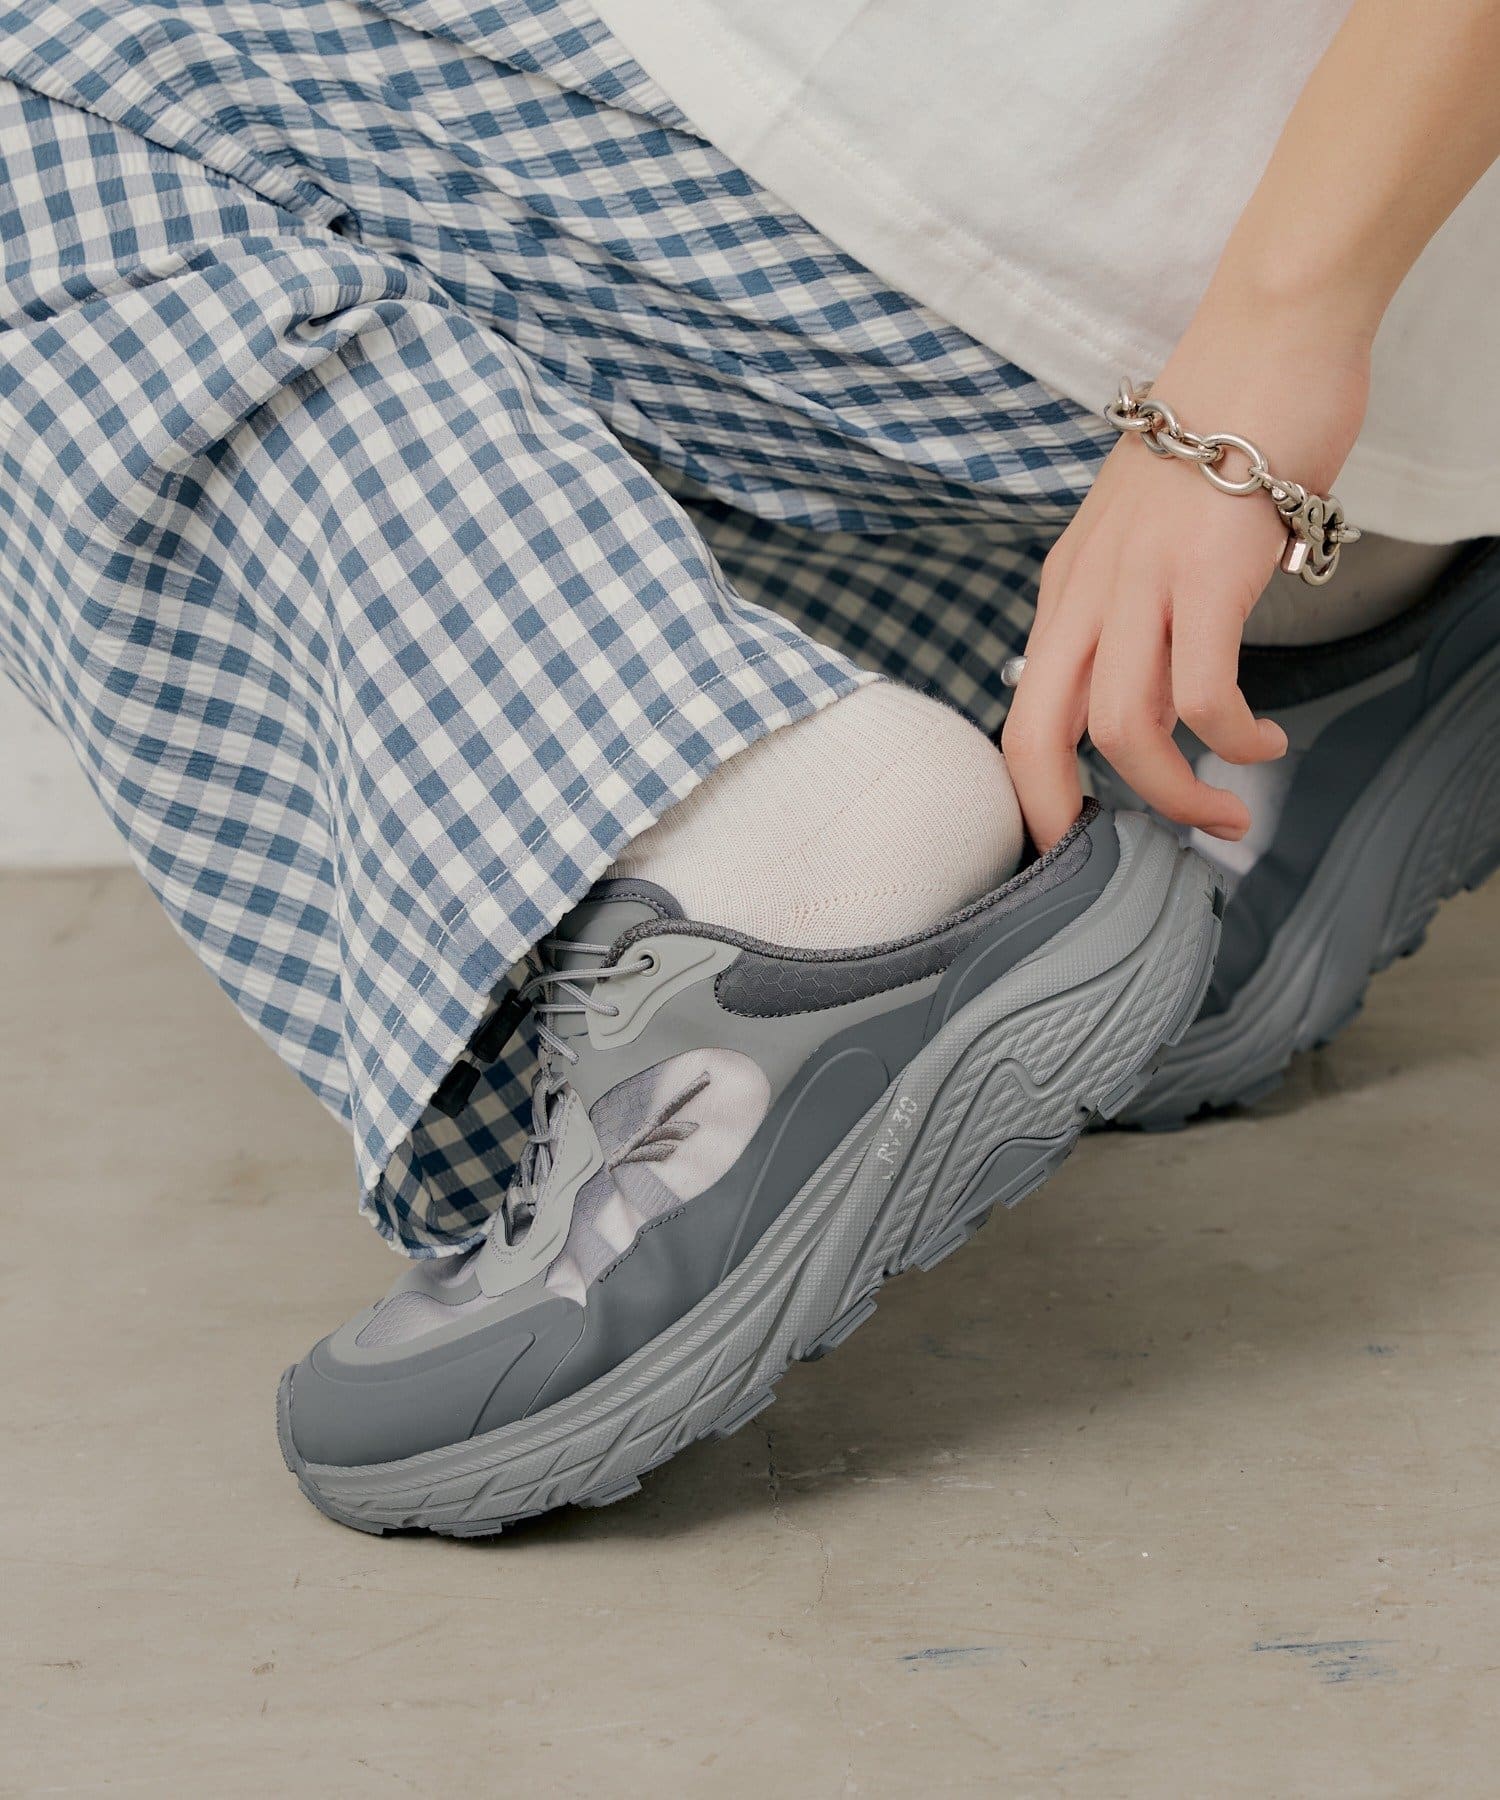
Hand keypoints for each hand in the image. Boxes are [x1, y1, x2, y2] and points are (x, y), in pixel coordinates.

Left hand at [1001, 297, 1371, 849]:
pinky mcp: (1206, 571)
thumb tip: (1162, 702)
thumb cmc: (1221, 437)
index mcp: (1065, 589)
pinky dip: (1231, 738)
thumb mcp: (1150, 539)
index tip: (1078, 836)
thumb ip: (1140, 615)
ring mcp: (1140, 581)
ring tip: (1226, 811)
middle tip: (1122, 860)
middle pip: (1036, 738)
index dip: (1033, 793)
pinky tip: (1261, 745)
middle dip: (1070, 818)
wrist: (1265, 336)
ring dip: (1176, 794)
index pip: (1020, 714)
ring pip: (1124, 729)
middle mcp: (1085, 592)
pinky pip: (1202, 691)